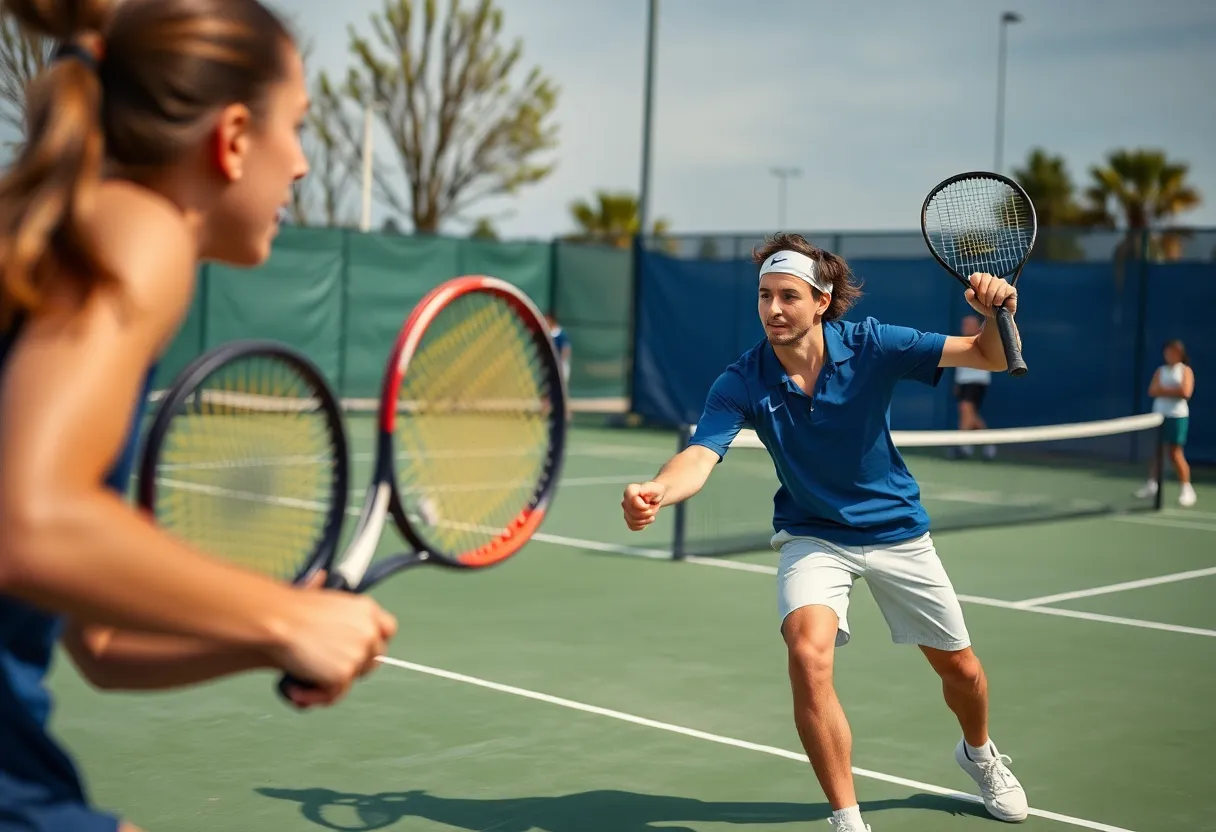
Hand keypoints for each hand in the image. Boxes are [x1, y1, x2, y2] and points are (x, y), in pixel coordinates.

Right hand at [270, 571, 397, 701]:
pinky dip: (314, 697)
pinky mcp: (345, 673)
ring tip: (300, 679)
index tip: (358, 650)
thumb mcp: (324, 601)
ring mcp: (359, 652)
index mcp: (366, 608)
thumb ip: (339, 616)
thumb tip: (332, 615)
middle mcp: (369, 630)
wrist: (277, 620)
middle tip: (321, 667)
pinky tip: (295, 689)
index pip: (387, 630)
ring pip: (353, 679)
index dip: (373, 643)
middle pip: (373, 659)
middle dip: (351, 666)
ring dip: (328, 683)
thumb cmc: (290, 610)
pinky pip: (334, 695)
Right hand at [622, 481, 665, 530]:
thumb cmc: (655, 492)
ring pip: (633, 521)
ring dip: (645, 520)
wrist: (656, 498)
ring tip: (651, 513)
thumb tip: (641, 492)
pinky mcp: (628, 519)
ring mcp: (626, 510)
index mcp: (630, 490)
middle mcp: (626, 500)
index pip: (632, 502)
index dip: (642, 506)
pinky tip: (646, 519)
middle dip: (646, 513)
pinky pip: (632, 526)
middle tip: (652, 508)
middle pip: (633, 513)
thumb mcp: (656, 488)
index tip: (648, 504)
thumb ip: (648, 489)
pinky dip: (642, 525)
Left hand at [965, 272, 1016, 317]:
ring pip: (994, 287)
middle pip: (985, 279)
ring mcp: (1003, 283)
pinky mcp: (1011, 289)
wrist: (995, 317)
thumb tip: (970, 290)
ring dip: (991, 299)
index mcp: (982, 280)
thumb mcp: (975, 303)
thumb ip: (969, 296)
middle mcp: (993, 279)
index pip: (977, 275)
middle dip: (983, 294)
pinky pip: (1002, 292)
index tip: (976, 291)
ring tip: (991, 304)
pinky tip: (998, 303)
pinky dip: (998, 300)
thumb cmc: (985, 307)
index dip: (975, 283)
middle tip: (984, 302)